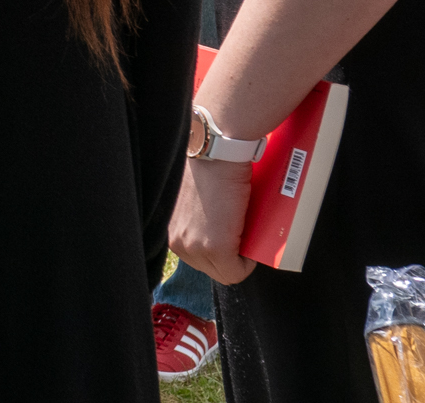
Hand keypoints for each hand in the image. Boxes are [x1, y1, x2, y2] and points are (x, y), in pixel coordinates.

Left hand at [168, 155, 257, 284]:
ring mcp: (195, 247)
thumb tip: (212, 223)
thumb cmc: (208, 167)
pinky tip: (254, 248)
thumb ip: (193, 216)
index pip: (196, 258)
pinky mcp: (216, 248)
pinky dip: (248, 264)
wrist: (217, 152)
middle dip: (229, 257)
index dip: (218, 251)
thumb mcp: (192, 198)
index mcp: (170, 229)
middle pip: (209, 268)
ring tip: (249, 239)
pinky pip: (236, 272)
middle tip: (243, 239)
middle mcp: (177, 242)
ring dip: (239, 259)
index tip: (232, 239)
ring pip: (223, 272)